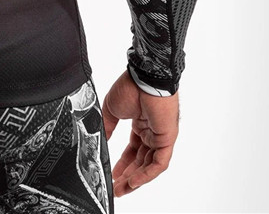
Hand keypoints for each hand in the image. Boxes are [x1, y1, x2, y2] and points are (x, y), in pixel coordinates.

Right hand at [100, 70, 178, 196]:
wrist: (144, 78)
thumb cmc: (131, 86)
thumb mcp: (112, 109)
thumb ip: (107, 126)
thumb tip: (101, 140)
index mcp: (140, 123)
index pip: (133, 150)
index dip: (122, 164)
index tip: (112, 173)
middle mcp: (151, 131)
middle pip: (140, 161)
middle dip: (128, 176)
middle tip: (116, 187)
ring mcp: (160, 136)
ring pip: (149, 165)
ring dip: (135, 179)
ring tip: (122, 189)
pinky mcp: (167, 139)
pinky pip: (158, 163)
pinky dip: (146, 174)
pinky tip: (133, 182)